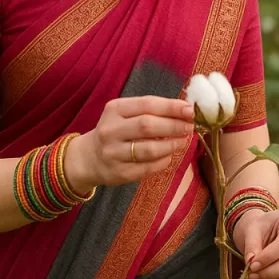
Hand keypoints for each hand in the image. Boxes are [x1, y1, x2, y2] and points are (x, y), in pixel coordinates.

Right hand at [66, 96, 193, 190]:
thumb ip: (152, 110)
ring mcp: (112, 153)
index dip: (171, 107)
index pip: (147, 105)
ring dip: (172, 145)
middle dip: (174, 126)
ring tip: (183, 140)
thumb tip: (185, 110)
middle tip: (190, 126)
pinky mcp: (118, 173)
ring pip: (149, 149)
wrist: (89, 157)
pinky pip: (148, 168)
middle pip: (148, 126)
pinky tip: (170, 155)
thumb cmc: (117, 130)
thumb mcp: (126, 113)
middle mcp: (110, 130)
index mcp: (115, 109)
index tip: (190, 110)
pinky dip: (164, 161)